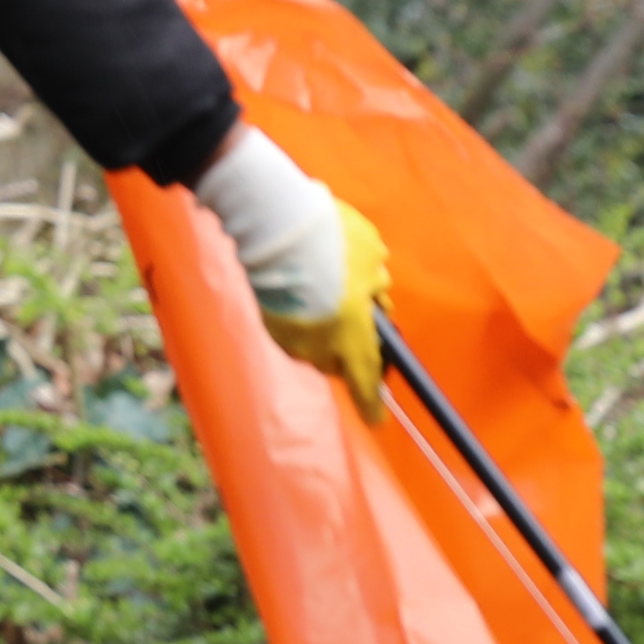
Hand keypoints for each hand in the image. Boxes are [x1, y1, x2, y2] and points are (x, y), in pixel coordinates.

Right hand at [193, 123, 391, 413]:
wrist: (273, 224)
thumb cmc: (332, 240)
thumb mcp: (371, 254)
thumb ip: (376, 281)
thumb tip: (373, 291)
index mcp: (353, 337)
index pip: (365, 384)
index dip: (373, 403)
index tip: (377, 418)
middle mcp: (319, 348)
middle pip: (339, 362)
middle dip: (349, 346)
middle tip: (356, 312)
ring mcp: (288, 338)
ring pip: (314, 343)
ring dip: (323, 326)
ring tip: (324, 287)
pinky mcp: (266, 323)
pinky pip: (293, 327)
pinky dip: (300, 314)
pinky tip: (301, 285)